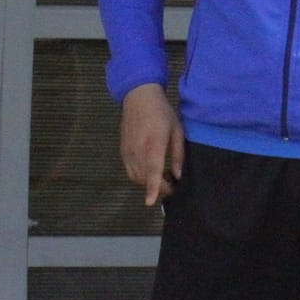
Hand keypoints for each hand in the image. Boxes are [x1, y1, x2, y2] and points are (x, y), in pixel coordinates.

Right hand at [120, 83, 183, 206]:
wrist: (138, 98)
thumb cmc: (162, 112)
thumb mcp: (177, 130)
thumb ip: (177, 154)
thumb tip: (178, 176)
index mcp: (154, 142)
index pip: (152, 169)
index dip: (152, 186)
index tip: (150, 201)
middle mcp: (137, 149)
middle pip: (143, 177)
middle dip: (157, 188)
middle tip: (172, 187)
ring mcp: (127, 150)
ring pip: (135, 176)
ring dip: (147, 184)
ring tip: (163, 181)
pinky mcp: (122, 151)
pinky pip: (129, 171)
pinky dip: (139, 177)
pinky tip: (150, 173)